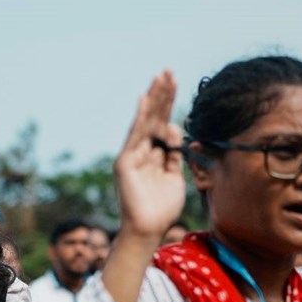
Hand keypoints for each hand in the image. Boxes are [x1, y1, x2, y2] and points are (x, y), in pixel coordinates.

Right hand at [114, 70, 185, 241]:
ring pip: (146, 121)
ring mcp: (132, 155)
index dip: (169, 104)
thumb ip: (174, 153)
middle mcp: (142, 151)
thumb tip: (174, 128)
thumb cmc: (162, 208)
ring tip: (161, 77)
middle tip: (169, 71)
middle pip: (154, 117)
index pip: (163, 123)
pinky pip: (134, 136)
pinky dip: (140, 118)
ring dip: (154, 99)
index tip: (176, 83)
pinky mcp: (125, 162)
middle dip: (162, 95)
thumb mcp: (175, 176)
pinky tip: (145, 100)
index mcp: (155, 154)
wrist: (149, 230)